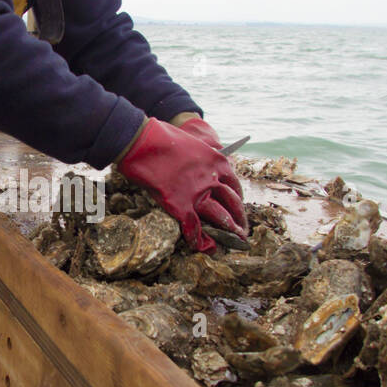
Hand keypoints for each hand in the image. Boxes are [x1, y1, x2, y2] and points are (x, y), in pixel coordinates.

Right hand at [118, 116, 247, 252]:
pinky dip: (199, 240)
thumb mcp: (193, 146)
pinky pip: (193, 228)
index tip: (239, 208)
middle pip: (233, 203)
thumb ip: (202, 162)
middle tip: (242, 230)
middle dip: (240, 219)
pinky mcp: (180, 205)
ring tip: (234, 241)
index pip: (235, 185)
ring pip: (220, 218)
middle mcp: (212, 179)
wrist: (143, 142)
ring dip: (228, 232)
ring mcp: (197, 194)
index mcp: (218, 162)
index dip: (238, 200)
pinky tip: (203, 247)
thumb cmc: (163, 139)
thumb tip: (203, 175)